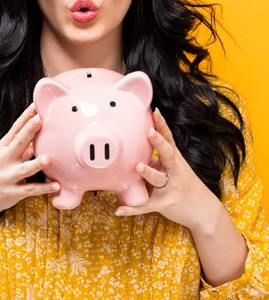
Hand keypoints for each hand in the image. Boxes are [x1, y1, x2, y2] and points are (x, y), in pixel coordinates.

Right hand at [0, 103, 60, 224]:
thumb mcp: (2, 157)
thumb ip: (21, 148)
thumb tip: (37, 137)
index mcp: (2, 149)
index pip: (14, 130)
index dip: (24, 118)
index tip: (34, 106)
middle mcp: (4, 160)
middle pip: (18, 143)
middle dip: (29, 131)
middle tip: (40, 119)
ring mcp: (8, 177)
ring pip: (24, 169)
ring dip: (36, 164)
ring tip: (48, 158)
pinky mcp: (12, 193)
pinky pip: (30, 190)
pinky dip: (44, 188)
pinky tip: (56, 186)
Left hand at [115, 108, 220, 229]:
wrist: (205, 212)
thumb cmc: (186, 185)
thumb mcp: (175, 168)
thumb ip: (158, 158)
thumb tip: (139, 148)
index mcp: (175, 160)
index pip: (169, 140)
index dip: (162, 126)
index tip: (155, 112)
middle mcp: (174, 172)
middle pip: (167, 154)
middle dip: (159, 143)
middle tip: (149, 132)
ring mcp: (170, 188)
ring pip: (157, 179)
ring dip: (148, 173)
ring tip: (138, 166)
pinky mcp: (165, 204)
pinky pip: (146, 206)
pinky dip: (133, 209)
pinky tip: (119, 210)